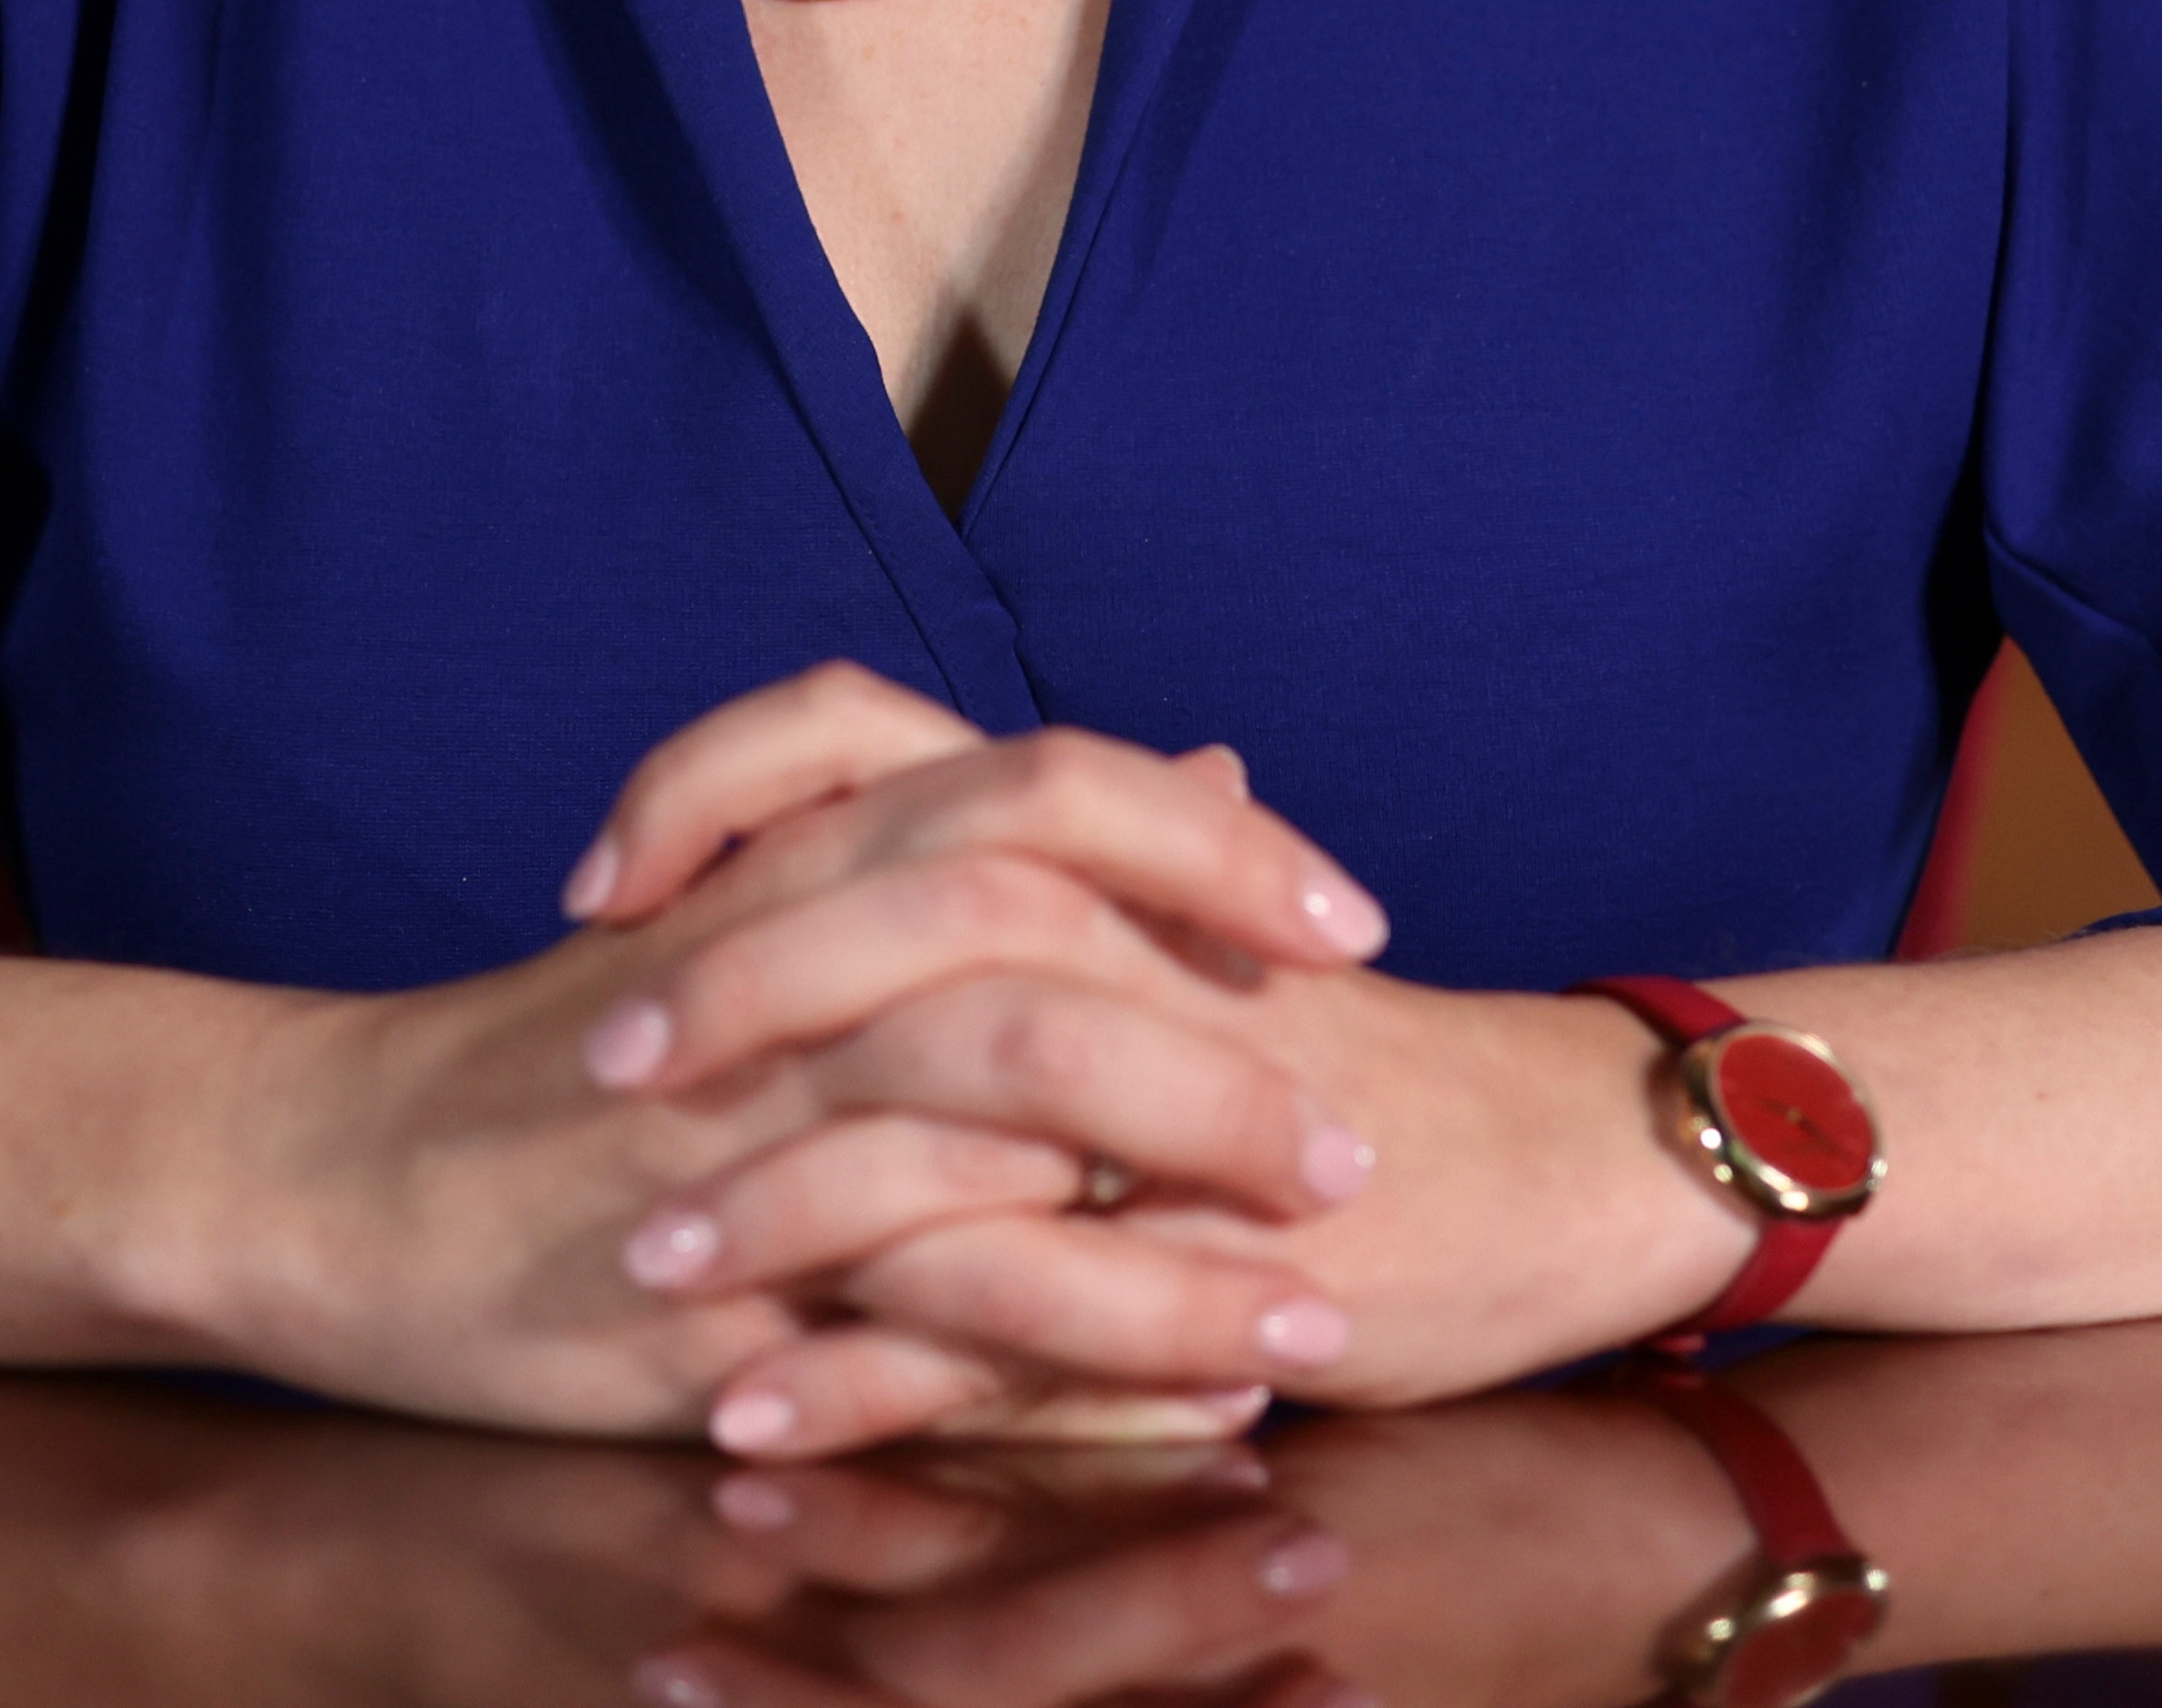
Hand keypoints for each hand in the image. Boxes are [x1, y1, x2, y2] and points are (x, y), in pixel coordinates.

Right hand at [222, 668, 1397, 1449]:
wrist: (314, 1164)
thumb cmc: (562, 1053)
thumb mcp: (775, 908)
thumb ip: (999, 840)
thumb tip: (1222, 771)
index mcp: (804, 860)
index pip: (1044, 789)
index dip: (1212, 842)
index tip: (1350, 918)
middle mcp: (777, 970)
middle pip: (1036, 951)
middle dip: (1220, 1057)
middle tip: (1350, 1152)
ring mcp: (734, 1129)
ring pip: (982, 1131)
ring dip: (1163, 1235)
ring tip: (1302, 1316)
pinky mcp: (694, 1290)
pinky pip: (896, 1313)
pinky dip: (1042, 1362)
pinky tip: (1158, 1411)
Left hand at [574, 680, 1742, 1444]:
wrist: (1566, 1160)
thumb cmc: (1370, 1054)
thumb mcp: (1204, 933)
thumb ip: (1058, 871)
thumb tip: (892, 812)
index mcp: (1100, 856)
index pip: (869, 743)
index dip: (718, 785)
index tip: (607, 876)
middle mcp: (1119, 950)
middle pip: (875, 921)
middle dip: (716, 996)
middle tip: (595, 1065)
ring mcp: (1154, 1115)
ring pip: (919, 1133)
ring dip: (758, 1211)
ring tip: (636, 1272)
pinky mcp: (1189, 1275)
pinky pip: (995, 1328)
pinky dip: (865, 1378)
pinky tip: (756, 1418)